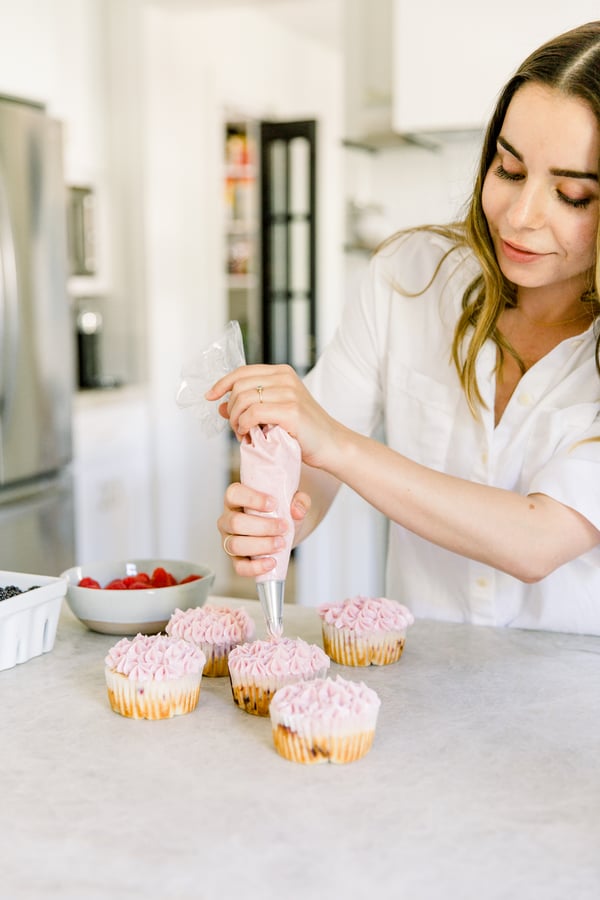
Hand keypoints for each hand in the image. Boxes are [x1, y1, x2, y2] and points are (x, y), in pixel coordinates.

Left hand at [206, 363, 340, 470]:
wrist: (332, 445)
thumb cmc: (304, 432)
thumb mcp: (273, 414)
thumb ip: (248, 406)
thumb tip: (219, 405)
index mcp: (282, 373)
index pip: (242, 372)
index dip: (222, 383)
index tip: (210, 396)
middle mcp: (285, 378)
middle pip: (239, 386)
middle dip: (230, 408)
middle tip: (235, 427)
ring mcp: (289, 393)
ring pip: (243, 400)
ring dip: (235, 419)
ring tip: (242, 433)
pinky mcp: (291, 411)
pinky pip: (252, 414)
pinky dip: (243, 426)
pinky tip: (247, 435)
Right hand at [218, 480, 310, 576]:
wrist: (284, 530)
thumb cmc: (280, 511)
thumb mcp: (291, 501)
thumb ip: (299, 501)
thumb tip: (297, 511)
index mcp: (235, 499)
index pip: (234, 494)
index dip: (251, 499)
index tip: (273, 503)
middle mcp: (228, 519)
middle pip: (235, 522)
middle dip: (263, 526)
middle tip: (283, 527)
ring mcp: (229, 540)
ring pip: (235, 545)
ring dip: (261, 545)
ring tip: (280, 543)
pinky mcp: (236, 559)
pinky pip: (240, 567)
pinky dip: (256, 567)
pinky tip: (271, 562)